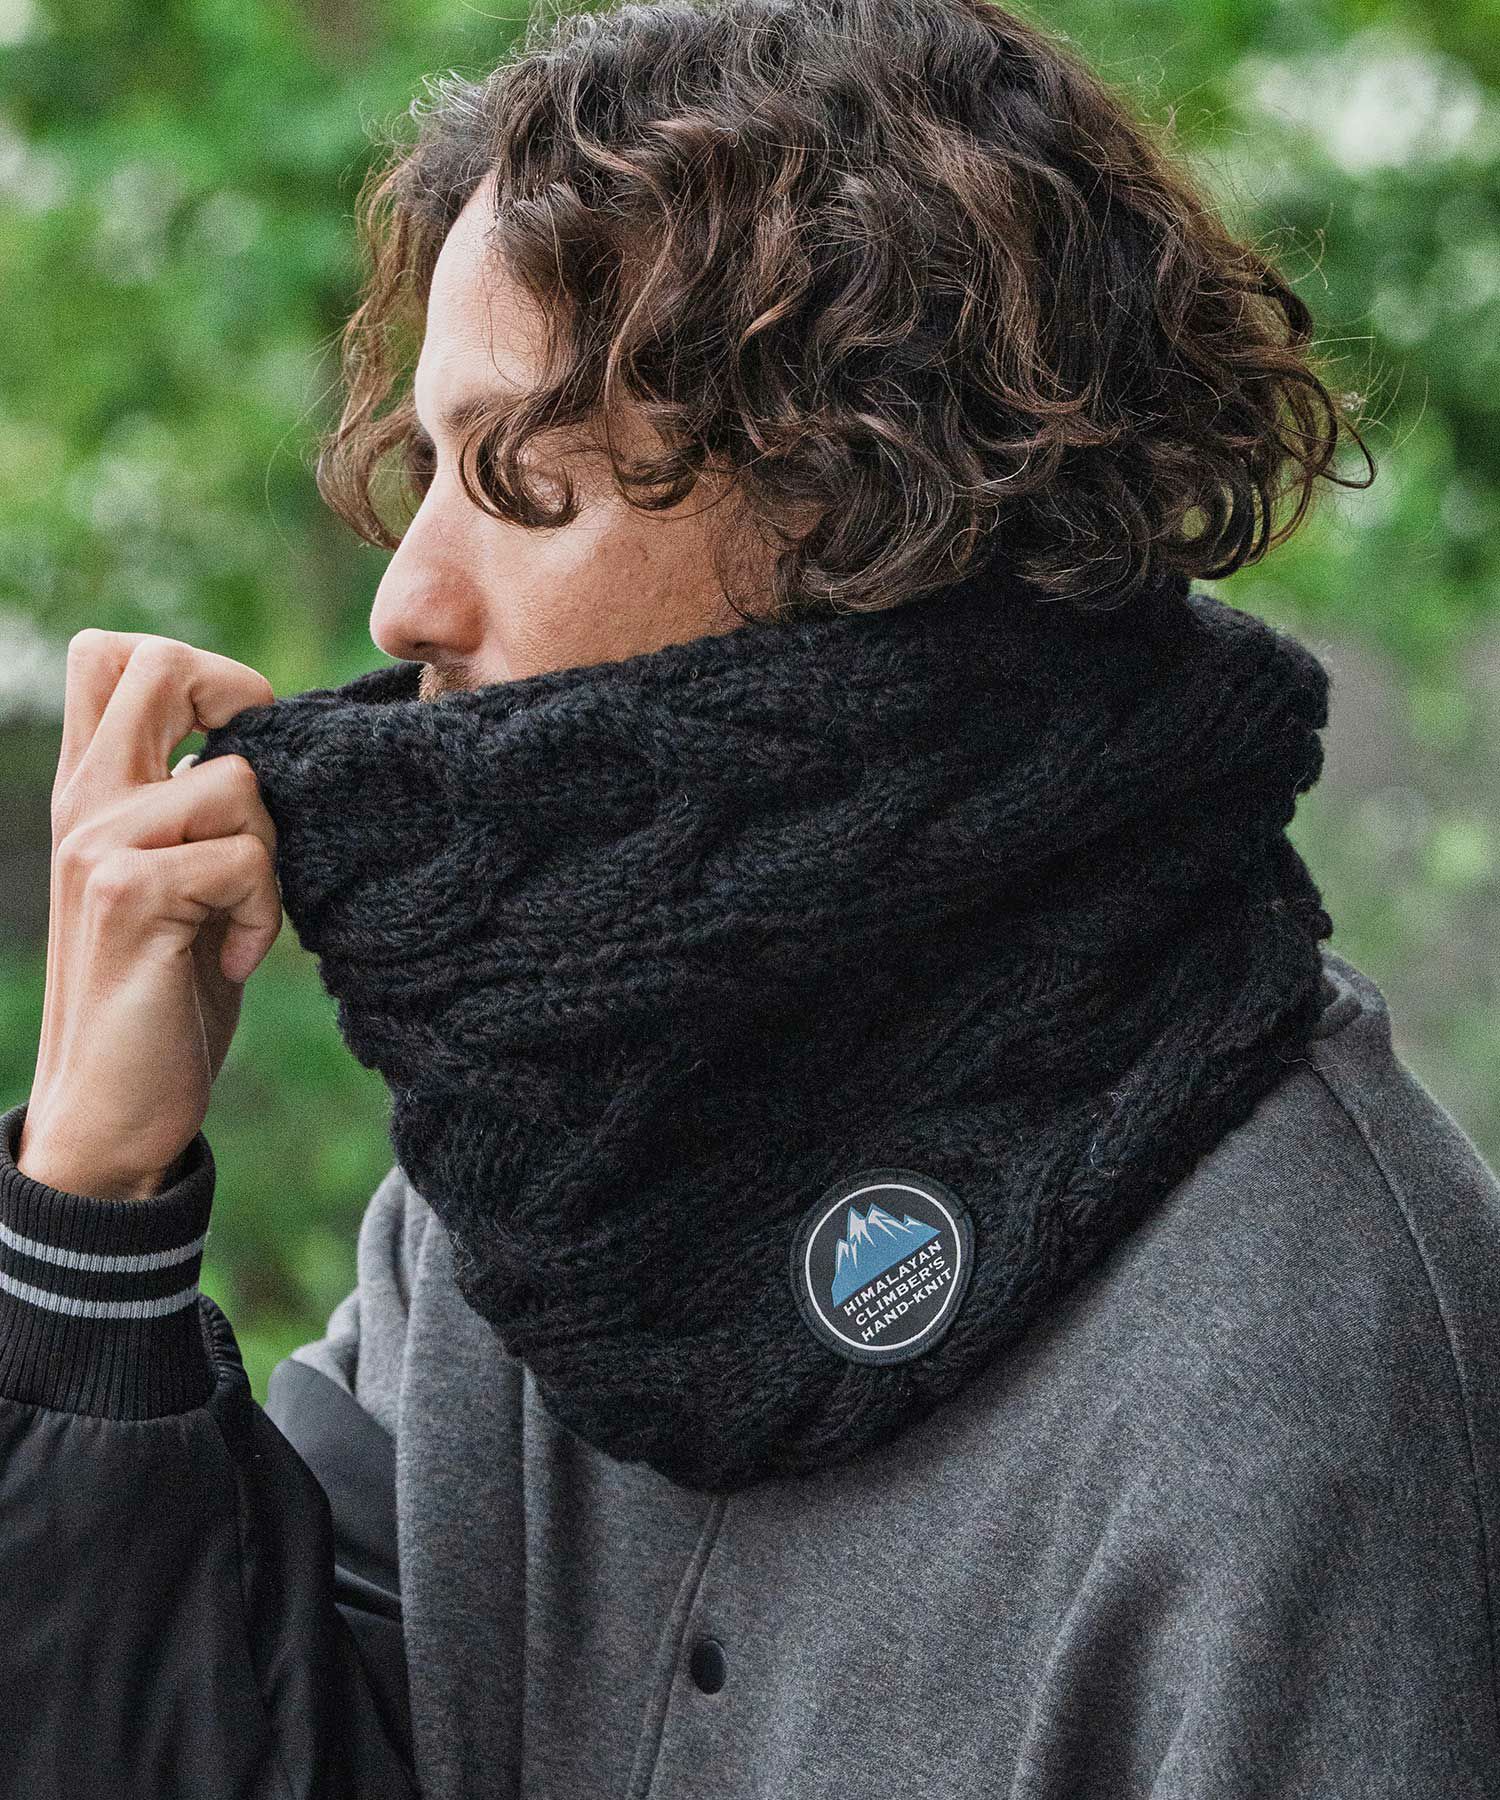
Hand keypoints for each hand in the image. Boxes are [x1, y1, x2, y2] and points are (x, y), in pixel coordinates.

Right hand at [15, 631, 281, 1199]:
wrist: (113, 1107)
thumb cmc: (163, 990)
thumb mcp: (175, 879)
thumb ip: (192, 808)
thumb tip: (272, 743)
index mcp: (93, 790)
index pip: (110, 655)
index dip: (194, 667)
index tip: (237, 734)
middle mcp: (85, 802)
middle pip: (157, 662)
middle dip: (238, 702)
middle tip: (255, 793)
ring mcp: (98, 845)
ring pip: (237, 780)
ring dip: (269, 853)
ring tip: (240, 918)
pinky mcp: (129, 896)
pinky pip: (245, 858)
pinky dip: (262, 912)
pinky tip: (233, 958)